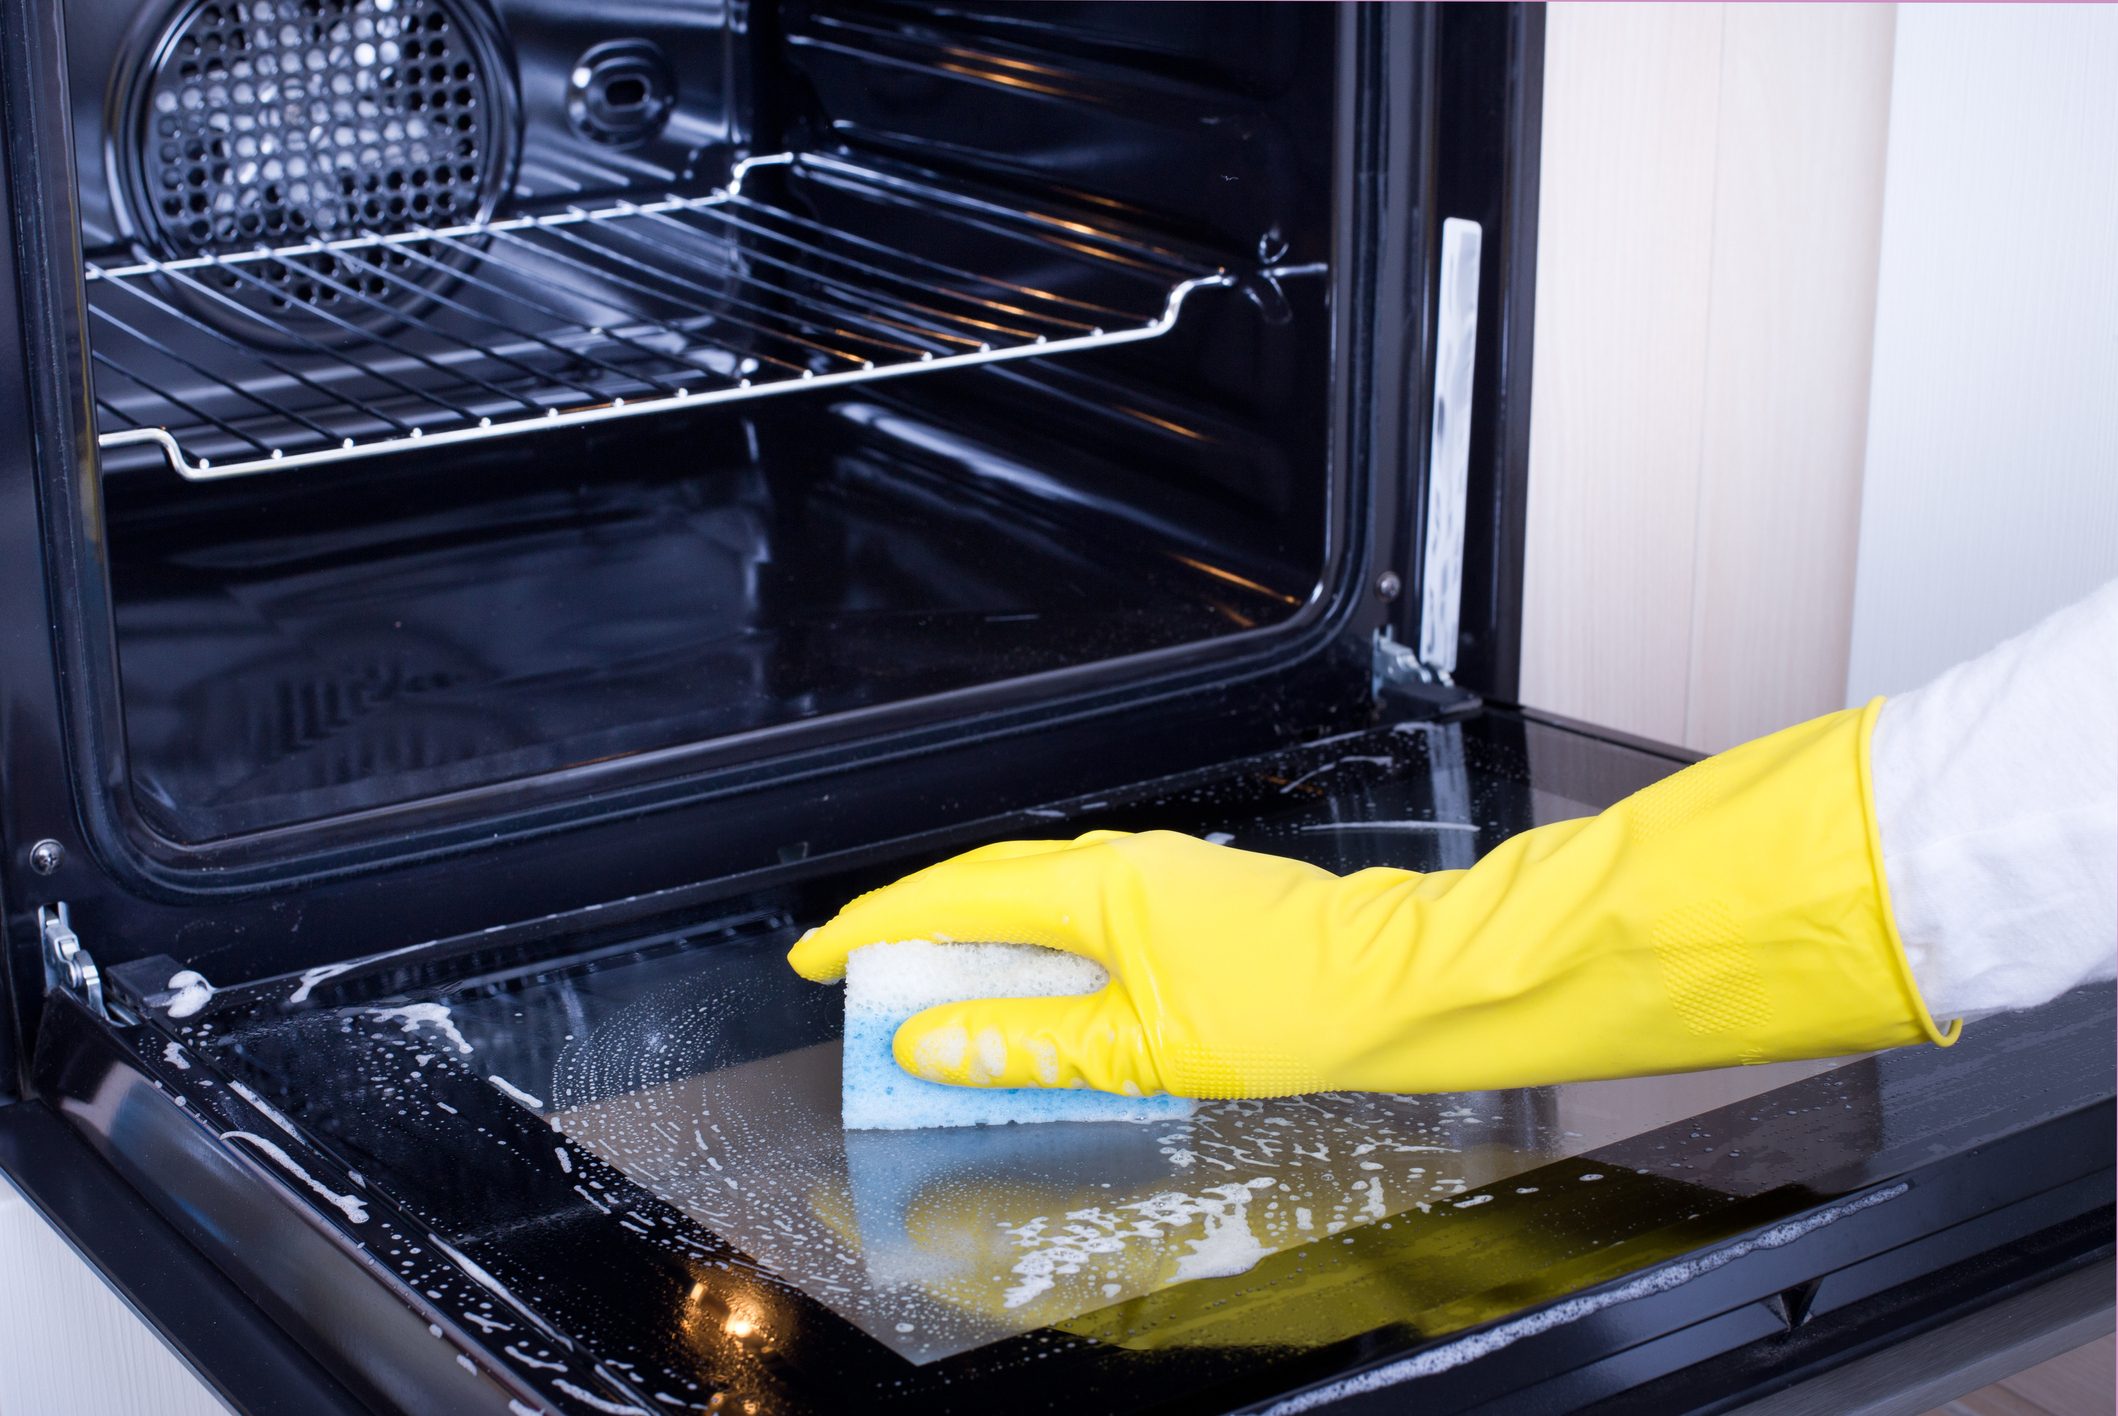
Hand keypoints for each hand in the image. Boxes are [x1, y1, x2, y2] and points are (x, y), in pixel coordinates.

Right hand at [790, 705, 1955, 1097]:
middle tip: (858, 975)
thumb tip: (936, 1043)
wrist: (1401, 984)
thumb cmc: (1293, 1006)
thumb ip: (1027, 1044)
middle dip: (910, 927)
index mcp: (1098, 886)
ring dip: (970, 936)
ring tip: (929, 994)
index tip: (821, 954)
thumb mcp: (1140, 1048)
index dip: (875, 928)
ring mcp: (1153, 871)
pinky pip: (1074, 906)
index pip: (952, 897)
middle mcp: (1120, 861)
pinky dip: (1027, 943)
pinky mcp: (1180, 895)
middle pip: (982, 883)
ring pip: (1029, 892)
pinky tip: (1028, 989)